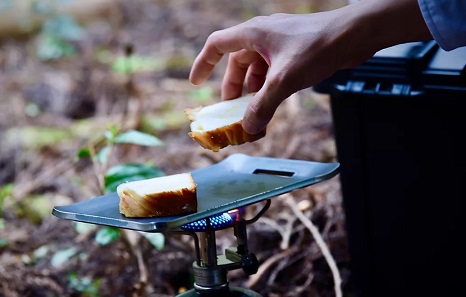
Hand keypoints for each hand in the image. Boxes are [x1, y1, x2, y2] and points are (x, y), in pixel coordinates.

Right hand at [189, 0, 430, 133]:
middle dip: (234, 88)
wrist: (354, 35)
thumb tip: (248, 128)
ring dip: (253, 91)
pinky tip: (273, 103)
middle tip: (233, 111)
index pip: (217, 45)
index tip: (195, 83)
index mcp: (253, 33)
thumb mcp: (284, 80)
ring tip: (254, 112)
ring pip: (256, 69)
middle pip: (237, 63)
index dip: (203, 64)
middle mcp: (263, 36)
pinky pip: (272, 71)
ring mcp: (279, 44)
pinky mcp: (293, 52)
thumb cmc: (318, 46)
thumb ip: (263, 105)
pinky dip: (268, 87)